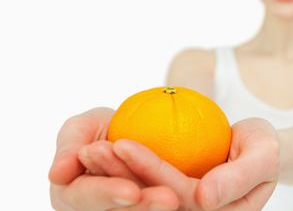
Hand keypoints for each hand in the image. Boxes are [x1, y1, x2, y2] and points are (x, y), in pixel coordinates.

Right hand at [48, 107, 178, 209]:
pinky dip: (181, 205)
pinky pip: (166, 209)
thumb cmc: (107, 127)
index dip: (107, 195)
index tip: (131, 191)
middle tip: (168, 199)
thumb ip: (69, 146)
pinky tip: (199, 200)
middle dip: (142, 208)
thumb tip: (57, 174)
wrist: (142, 127)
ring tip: (180, 198)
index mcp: (73, 196)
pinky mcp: (149, 208)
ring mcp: (125, 210)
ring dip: (158, 208)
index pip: (86, 198)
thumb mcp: (84, 127)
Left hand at [82, 117, 279, 209]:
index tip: (122, 143)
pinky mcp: (173, 195)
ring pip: (141, 193)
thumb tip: (205, 199)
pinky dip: (121, 167)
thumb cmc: (265, 147)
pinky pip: (144, 182)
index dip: (148, 170)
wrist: (259, 147)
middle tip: (92, 150)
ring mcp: (183, 208)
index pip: (178, 195)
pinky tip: (101, 148)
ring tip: (89, 150)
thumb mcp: (263, 155)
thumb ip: (239, 177)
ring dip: (113, 173)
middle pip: (151, 199)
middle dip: (118, 176)